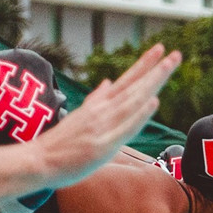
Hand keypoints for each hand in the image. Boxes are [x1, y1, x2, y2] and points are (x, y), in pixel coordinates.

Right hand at [33, 46, 180, 187]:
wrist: (37, 162)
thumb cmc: (59, 144)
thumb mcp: (79, 116)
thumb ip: (96, 100)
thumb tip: (108, 83)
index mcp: (98, 106)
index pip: (126, 81)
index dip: (143, 65)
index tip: (160, 50)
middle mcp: (102, 112)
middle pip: (134, 87)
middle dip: (155, 69)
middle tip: (175, 53)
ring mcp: (103, 127)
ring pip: (132, 101)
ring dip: (151, 82)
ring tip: (167, 65)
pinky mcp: (103, 145)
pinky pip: (125, 127)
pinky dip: (139, 113)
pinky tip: (153, 101)